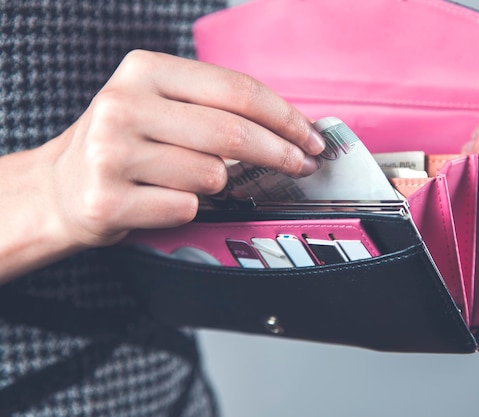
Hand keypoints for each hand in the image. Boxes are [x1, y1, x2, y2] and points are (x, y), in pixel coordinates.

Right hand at [46, 50, 325, 248]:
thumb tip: (291, 128)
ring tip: (181, 179)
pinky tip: (159, 199)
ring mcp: (111, 153)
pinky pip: (185, 206)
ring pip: (212, 174)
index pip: (236, 90)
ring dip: (215, 184)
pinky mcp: (108, 199)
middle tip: (302, 166)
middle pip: (233, 132)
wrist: (60, 187)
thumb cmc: (126, 145)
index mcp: (144, 70)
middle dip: (281, 153)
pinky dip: (186, 207)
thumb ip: (214, 106)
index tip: (312, 137)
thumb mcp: (160, 105)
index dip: (285, 116)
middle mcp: (123, 105)